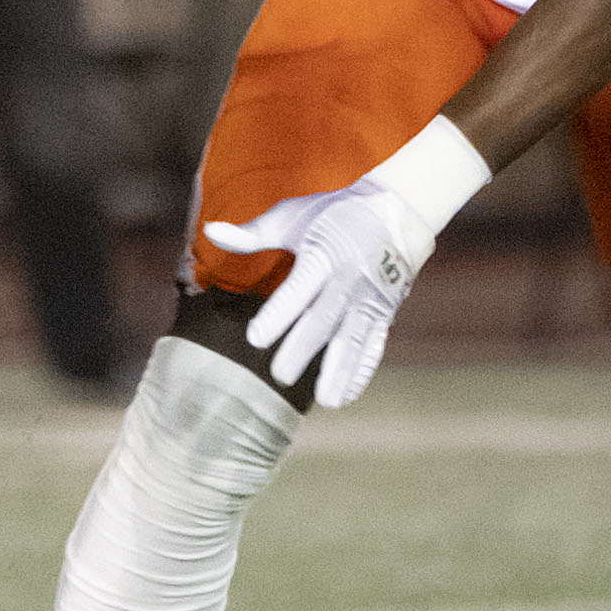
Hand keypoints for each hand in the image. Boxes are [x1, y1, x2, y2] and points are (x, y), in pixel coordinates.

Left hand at [206, 177, 436, 410]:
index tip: (255, 339)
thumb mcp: (294, 215)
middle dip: (303, 349)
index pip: (298, 289)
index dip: (278, 314)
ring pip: (353, 339)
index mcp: (322, 254)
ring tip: (325, 402)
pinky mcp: (384, 311)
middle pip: (324, 320)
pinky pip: (374, 344)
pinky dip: (362, 371)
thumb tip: (210, 232)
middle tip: (281, 377)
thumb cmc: (336, 213)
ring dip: (340, 370)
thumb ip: (253, 233)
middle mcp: (348, 280)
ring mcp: (370, 298)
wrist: (400, 208)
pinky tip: (346, 394)